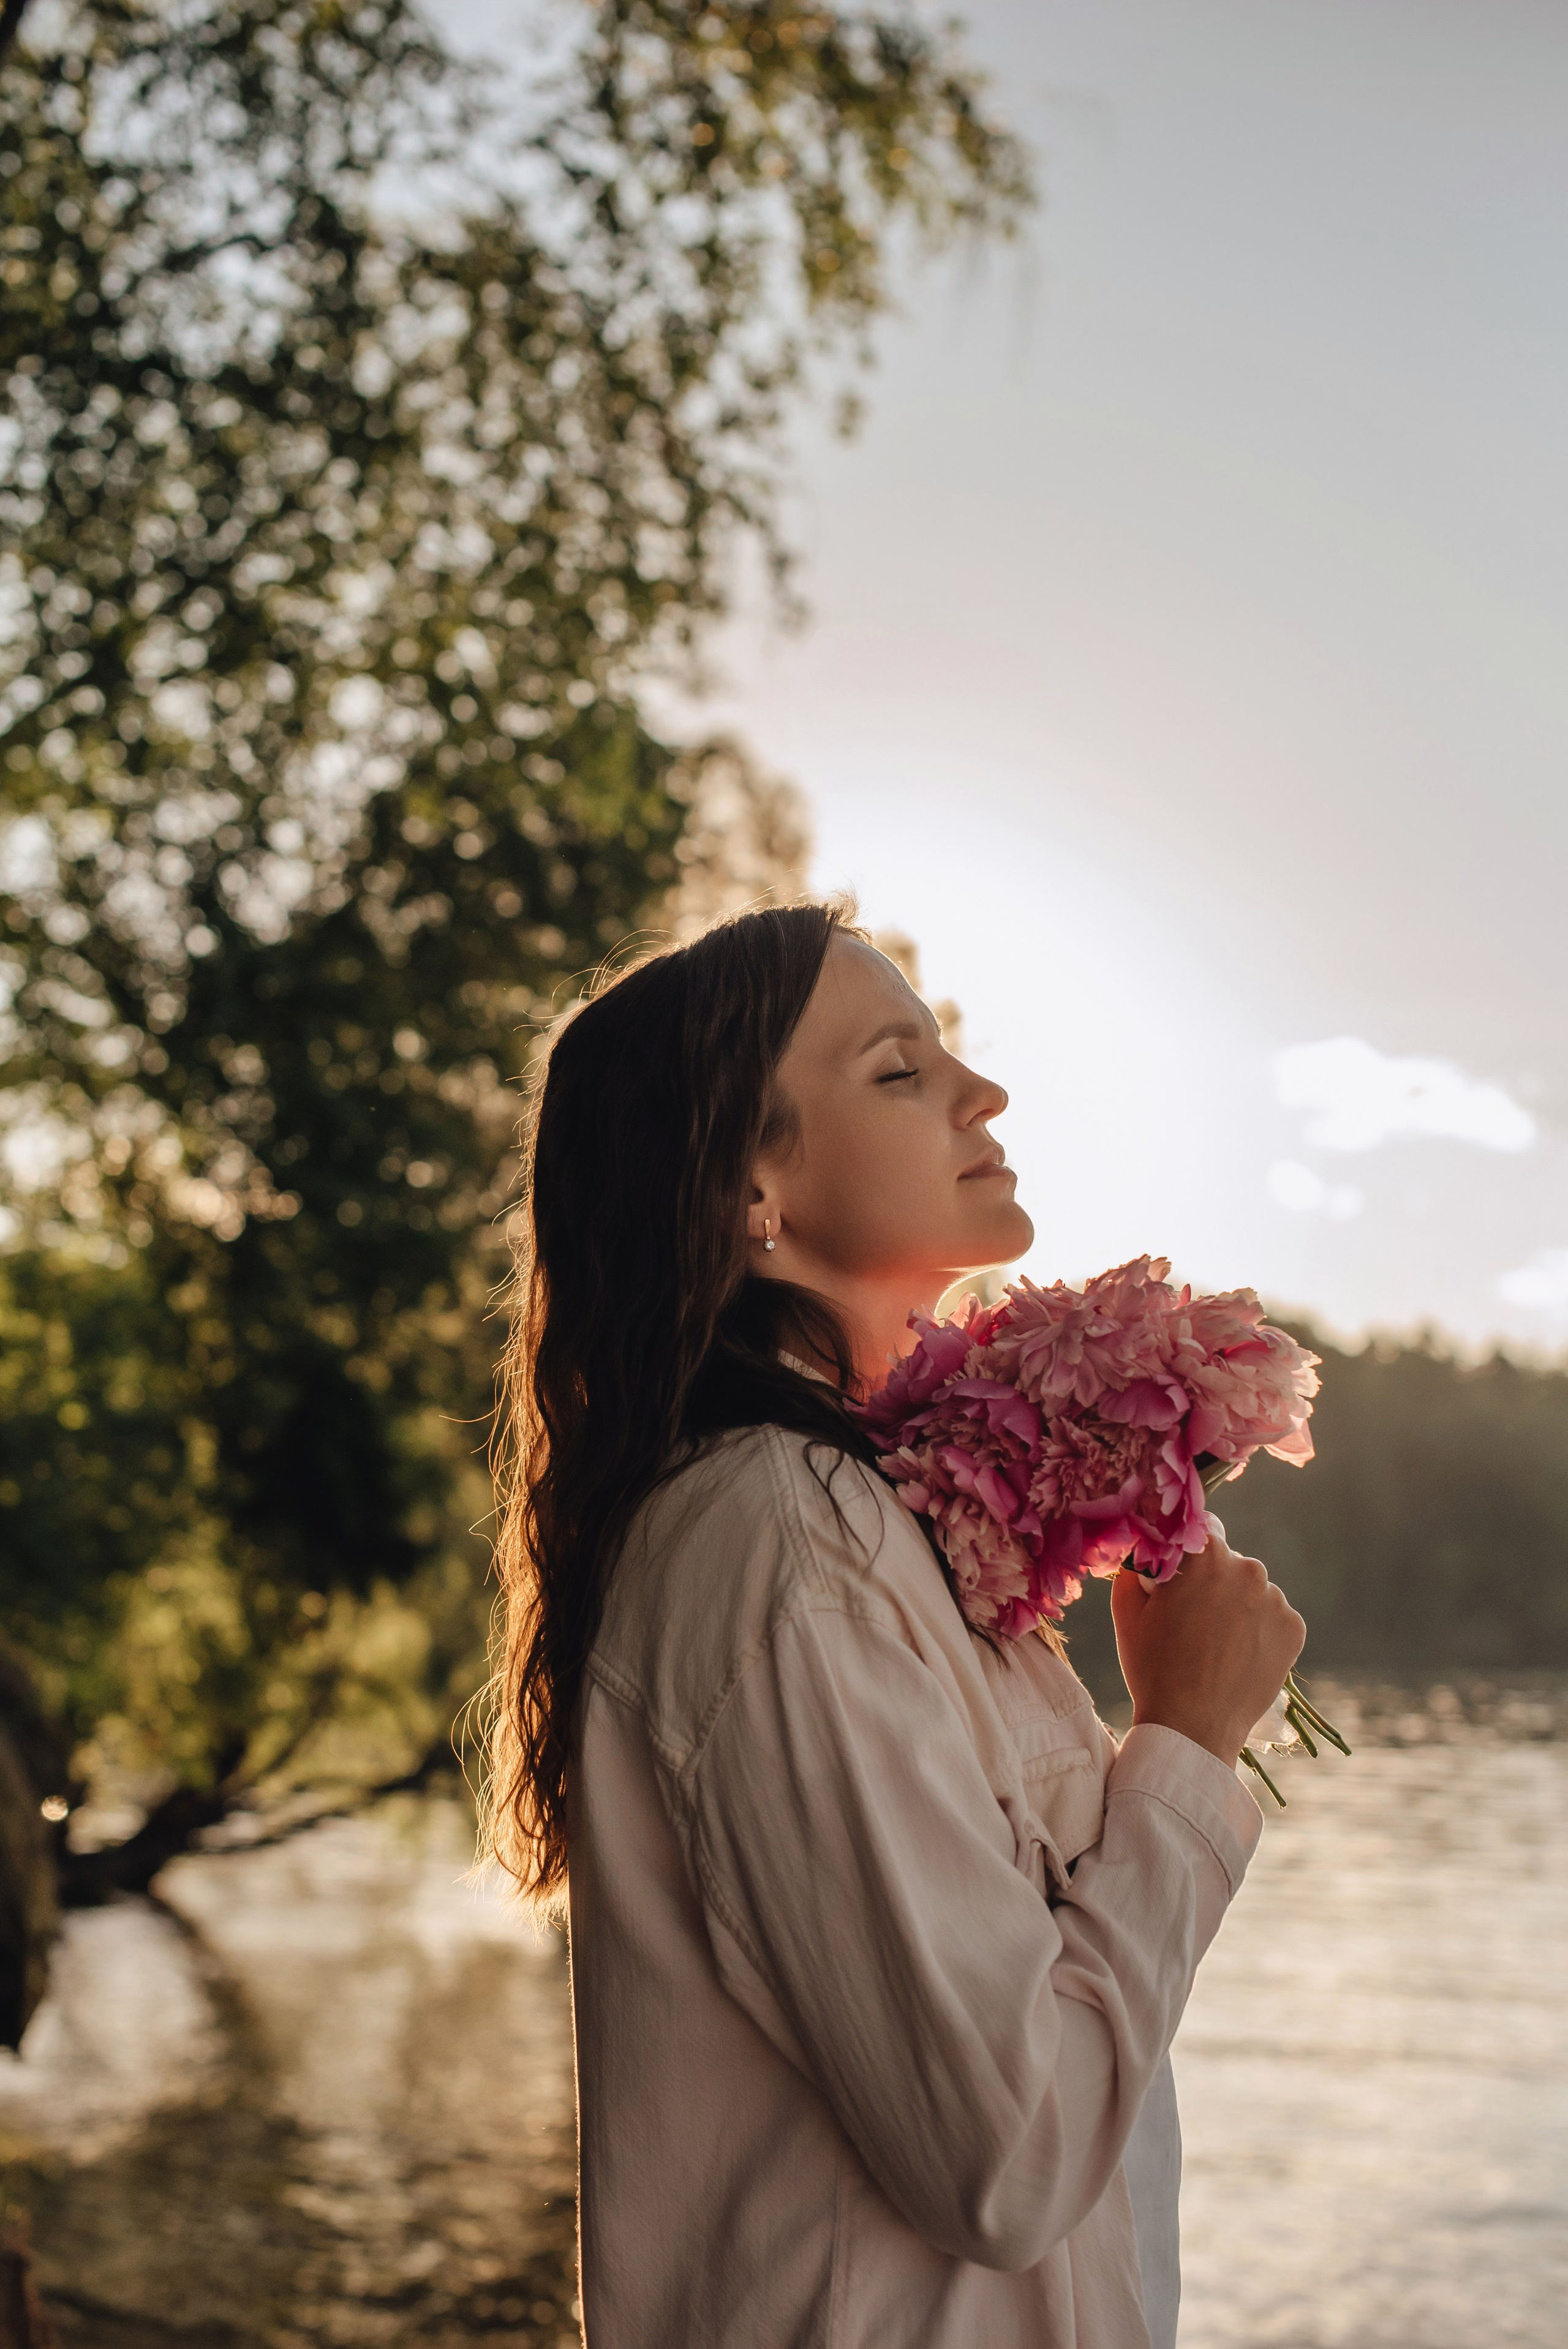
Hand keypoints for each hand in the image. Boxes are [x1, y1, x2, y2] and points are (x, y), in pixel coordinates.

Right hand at [1110, 1526, 1305, 1769]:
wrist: (1193, 1728)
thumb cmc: (1153, 1668)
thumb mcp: (1127, 1610)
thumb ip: (1136, 1564)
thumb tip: (1145, 1545)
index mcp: (1204, 1554)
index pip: (1198, 1531)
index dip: (1185, 1555)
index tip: (1177, 1581)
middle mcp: (1247, 1567)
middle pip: (1227, 1562)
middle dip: (1212, 1582)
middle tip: (1192, 1621)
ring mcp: (1275, 1599)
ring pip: (1252, 1590)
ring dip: (1237, 1606)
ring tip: (1215, 1646)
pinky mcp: (1294, 1628)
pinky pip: (1273, 1617)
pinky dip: (1258, 1631)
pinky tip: (1237, 1657)